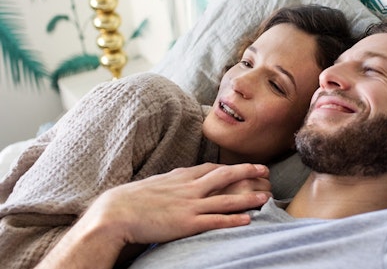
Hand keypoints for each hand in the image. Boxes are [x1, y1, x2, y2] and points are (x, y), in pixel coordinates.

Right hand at [37, 163, 270, 268]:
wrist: (116, 212)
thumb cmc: (130, 199)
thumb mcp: (155, 184)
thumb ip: (171, 182)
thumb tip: (177, 179)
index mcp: (181, 176)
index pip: (212, 168)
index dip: (231, 167)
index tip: (245, 166)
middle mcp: (190, 187)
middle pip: (225, 176)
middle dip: (247, 172)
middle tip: (265, 170)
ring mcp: (190, 204)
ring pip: (226, 198)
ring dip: (248, 196)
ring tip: (266, 195)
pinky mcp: (187, 223)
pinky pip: (216, 220)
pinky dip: (233, 219)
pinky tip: (248, 220)